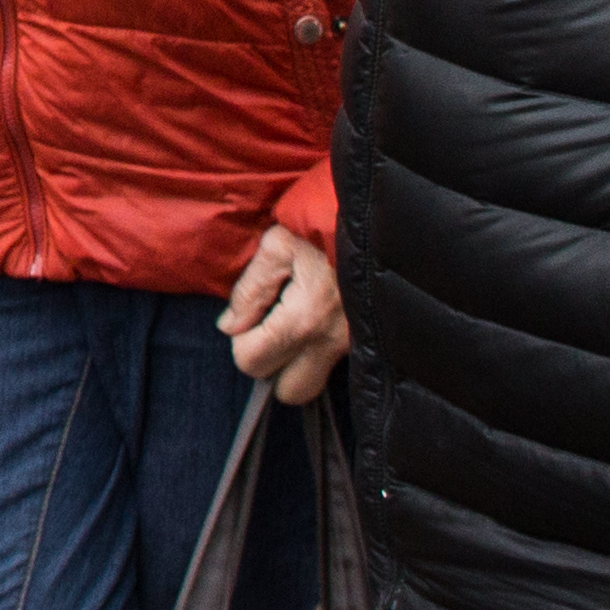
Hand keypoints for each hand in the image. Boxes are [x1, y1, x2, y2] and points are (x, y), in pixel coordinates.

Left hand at [223, 223, 351, 406]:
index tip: (251, 315)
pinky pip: (335, 365)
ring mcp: (355, 346)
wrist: (380, 217)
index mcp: (304, 320)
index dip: (241, 342)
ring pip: (315, 383)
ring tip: (294, 319)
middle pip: (289, 392)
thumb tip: (230, 327)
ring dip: (296, 362)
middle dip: (271, 365)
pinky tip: (316, 319)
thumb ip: (249, 291)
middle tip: (271, 327)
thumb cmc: (324, 224)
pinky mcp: (368, 340)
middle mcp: (332, 343)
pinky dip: (318, 352)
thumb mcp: (277, 245)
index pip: (252, 363)